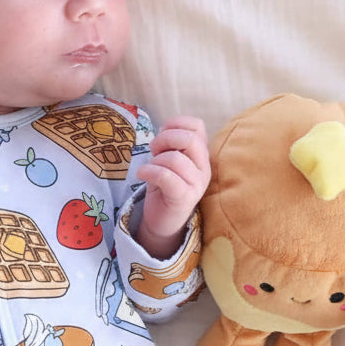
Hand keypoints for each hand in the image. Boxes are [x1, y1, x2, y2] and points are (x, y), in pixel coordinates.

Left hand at [135, 116, 210, 258]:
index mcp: (200, 155)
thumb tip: (165, 129)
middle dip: (165, 139)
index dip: (176, 123)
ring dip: (155, 160)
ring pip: (176, 159)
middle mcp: (203, 168)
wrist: (163, 222)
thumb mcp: (166, 160)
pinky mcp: (184, 198)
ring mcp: (196, 183)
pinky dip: (149, 171)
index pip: (197, 125)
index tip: (161, 134)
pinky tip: (141, 174)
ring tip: (148, 169)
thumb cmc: (163, 188)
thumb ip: (169, 144)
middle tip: (153, 150)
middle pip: (191, 139)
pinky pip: (167, 177)